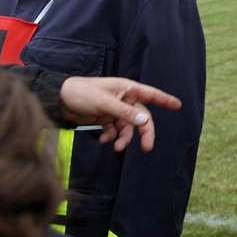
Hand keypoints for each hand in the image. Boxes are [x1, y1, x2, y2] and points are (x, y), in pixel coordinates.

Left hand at [59, 77, 180, 151]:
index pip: (151, 95)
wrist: (58, 99)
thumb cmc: (81, 93)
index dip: (165, 100)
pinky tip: (104, 140)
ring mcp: (115, 109)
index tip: (178, 105)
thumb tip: (144, 121)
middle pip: (141, 117)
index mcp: (127, 89)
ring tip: (115, 146)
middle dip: (144, 132)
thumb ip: (125, 112)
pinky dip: (111, 136)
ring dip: (123, 137)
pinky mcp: (105, 117)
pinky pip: (115, 130)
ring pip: (127, 126)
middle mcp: (124, 99)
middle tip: (147, 147)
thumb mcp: (104, 102)